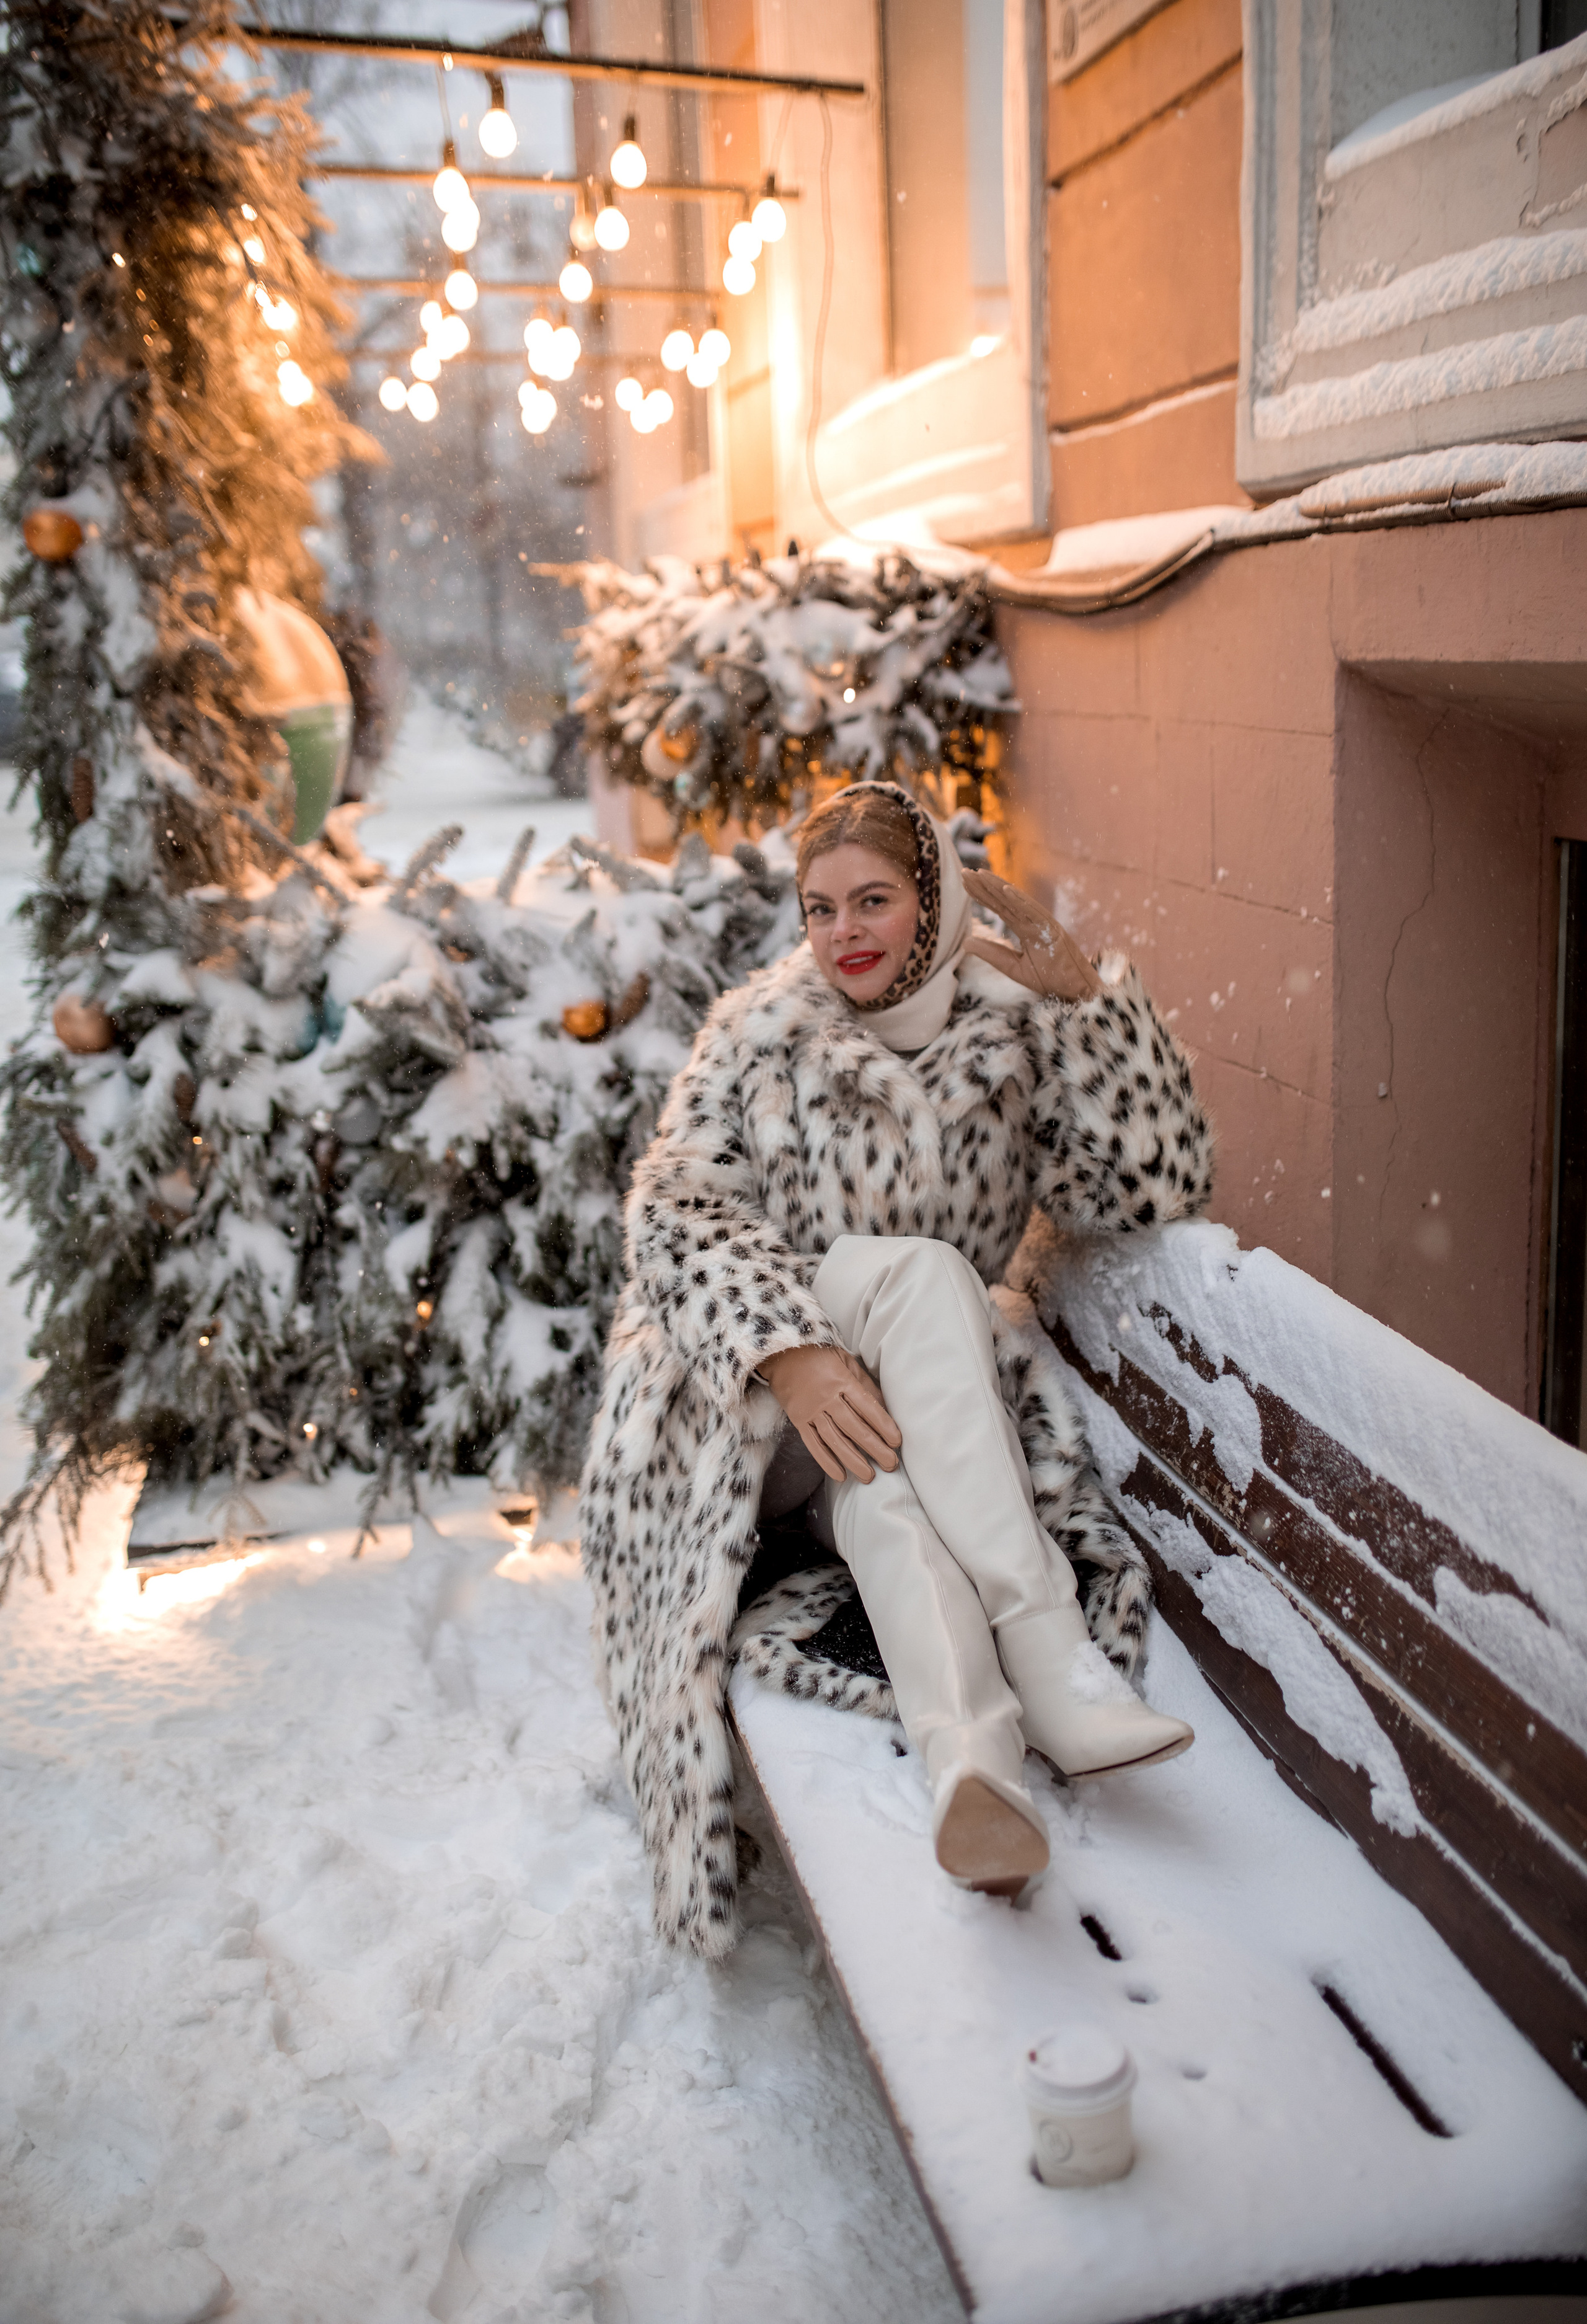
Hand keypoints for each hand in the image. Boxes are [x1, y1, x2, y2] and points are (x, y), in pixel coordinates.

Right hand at [760, 1344, 901, 1483]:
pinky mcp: (798, 1420)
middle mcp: (827, 1398)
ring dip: (853, 1460)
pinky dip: (826, 1461)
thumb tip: (884, 1407)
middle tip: (890, 1465)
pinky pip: (813, 1444)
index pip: (867, 1407)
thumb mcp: (846, 1360)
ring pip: (835, 1440)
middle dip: (874, 1448)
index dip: (883, 1426)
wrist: (782, 1354)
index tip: (896, 1442)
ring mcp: (811, 1410)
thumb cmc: (820, 1356)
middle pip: (854, 1427)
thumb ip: (864, 1384)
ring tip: (869, 1476)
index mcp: (842, 1380)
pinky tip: (840, 1475)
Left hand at [961, 870, 1102, 1001]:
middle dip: (985, 886)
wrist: (1077, 993)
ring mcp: (1044, 924)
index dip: (982, 895)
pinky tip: (1005, 890)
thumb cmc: (1052, 979)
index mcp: (1025, 928)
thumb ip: (992, 954)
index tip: (965, 882)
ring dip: (998, 887)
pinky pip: (1035, 913)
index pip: (1000, 908)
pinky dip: (1021, 901)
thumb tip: (965, 942)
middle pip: (1005, 900)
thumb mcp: (1014, 968)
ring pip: (1018, 901)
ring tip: (980, 874)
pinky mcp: (1054, 931)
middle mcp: (1033, 922)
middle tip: (964, 872)